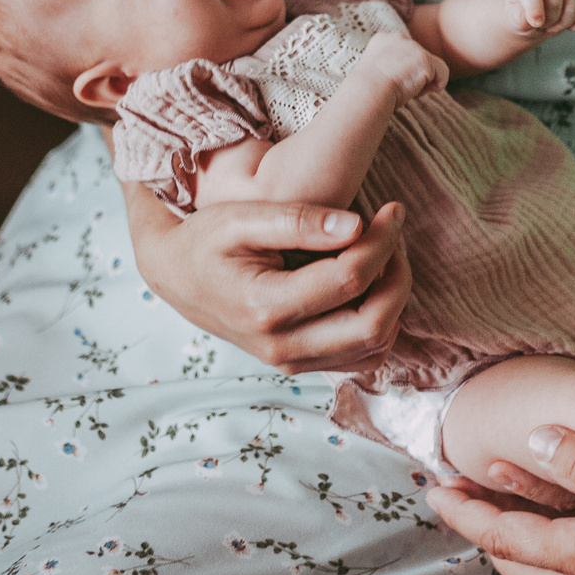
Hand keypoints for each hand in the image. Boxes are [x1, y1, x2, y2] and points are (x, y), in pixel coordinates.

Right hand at [125, 186, 412, 374]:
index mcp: (266, 308)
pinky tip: (370, 283)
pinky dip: (381, 321)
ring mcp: (293, 363)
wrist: (176, 276)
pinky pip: (363, 356)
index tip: (392, 210)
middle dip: (398, 275)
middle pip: (374, 324)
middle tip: (394, 235)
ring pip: (375, 346)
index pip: (350, 278)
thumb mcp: (241, 218)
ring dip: (394, 299)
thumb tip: (356, 226)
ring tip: (384, 254)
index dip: (382, 241)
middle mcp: (282, 348)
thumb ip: (297, 221)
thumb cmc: (206, 241)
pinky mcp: (302, 364)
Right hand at [358, 30, 448, 100]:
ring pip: (431, 67)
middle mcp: (399, 37)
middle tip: (397, 89)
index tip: (390, 83)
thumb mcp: (376, 72)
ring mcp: (413, 47)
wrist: (367, 93)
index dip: (403, 72)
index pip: (405, 54)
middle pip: (420, 59)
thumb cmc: (369, 92)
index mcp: (383, 39)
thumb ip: (392, 66)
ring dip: (422, 83)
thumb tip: (411, 77)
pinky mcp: (424, 58)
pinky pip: (443, 73)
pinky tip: (419, 91)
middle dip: (414, 76)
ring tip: (405, 90)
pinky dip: (436, 86)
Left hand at [506, 0, 574, 38]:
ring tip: (552, 26)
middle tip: (542, 27)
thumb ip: (519, 18)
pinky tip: (572, 27)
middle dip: (550, 21)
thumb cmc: (521, 16)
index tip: (536, 24)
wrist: (531, 19)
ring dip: (564, 23)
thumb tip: (533, 19)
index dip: (536, 10)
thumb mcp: (514, 20)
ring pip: (573, 5)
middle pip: (555, 0)